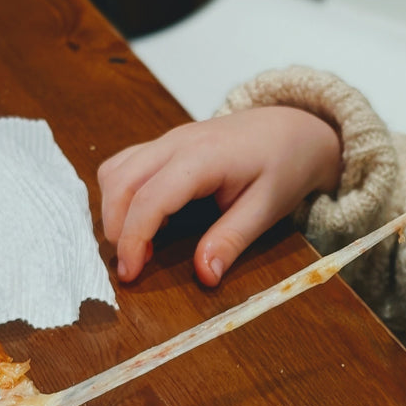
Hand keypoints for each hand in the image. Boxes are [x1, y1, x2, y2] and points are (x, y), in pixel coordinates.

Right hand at [98, 107, 340, 284]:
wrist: (291, 129)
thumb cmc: (282, 165)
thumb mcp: (265, 209)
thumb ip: (231, 241)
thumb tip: (204, 276)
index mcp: (203, 157)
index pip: (150, 197)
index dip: (133, 238)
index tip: (130, 273)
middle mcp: (176, 142)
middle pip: (120, 181)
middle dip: (115, 228)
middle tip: (130, 267)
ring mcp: (166, 140)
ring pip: (115, 171)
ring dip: (114, 211)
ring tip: (138, 246)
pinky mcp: (163, 146)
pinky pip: (124, 166)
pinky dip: (121, 197)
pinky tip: (146, 222)